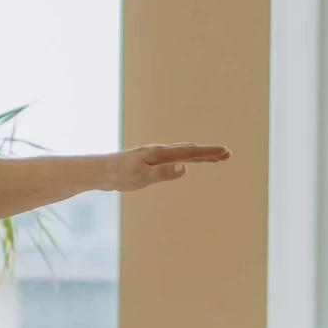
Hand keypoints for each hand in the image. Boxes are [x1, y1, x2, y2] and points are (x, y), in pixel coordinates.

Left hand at [110, 143, 230, 190]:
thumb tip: (185, 168)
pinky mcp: (149, 160)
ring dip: (200, 154)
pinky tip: (186, 161)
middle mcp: (160, 151)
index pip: (190, 153)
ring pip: (182, 152)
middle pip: (189, 150)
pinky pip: (173, 156)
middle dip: (209, 152)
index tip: (226, 152)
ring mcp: (154, 154)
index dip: (209, 153)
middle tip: (228, 154)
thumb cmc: (119, 176)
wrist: (100, 171)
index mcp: (161, 154)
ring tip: (215, 156)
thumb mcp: (142, 177)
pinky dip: (186, 157)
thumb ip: (164, 173)